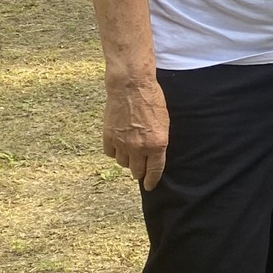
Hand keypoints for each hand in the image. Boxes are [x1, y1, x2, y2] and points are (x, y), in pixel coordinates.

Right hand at [103, 72, 168, 190]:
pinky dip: (114, 152)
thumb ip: (158, 142)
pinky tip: (118, 145)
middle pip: (136, 171)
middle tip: (139, 168)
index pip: (154, 171)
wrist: (131, 86)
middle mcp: (139, 147)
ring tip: (129, 152)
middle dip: (139, 171)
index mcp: (157, 144)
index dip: (151, 181)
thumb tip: (154, 155)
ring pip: (123, 163)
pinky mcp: (108, 137)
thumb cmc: (151, 100)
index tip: (149, 186)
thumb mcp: (164, 122)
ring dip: (127, 160)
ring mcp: (122, 143)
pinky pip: (110, 154)